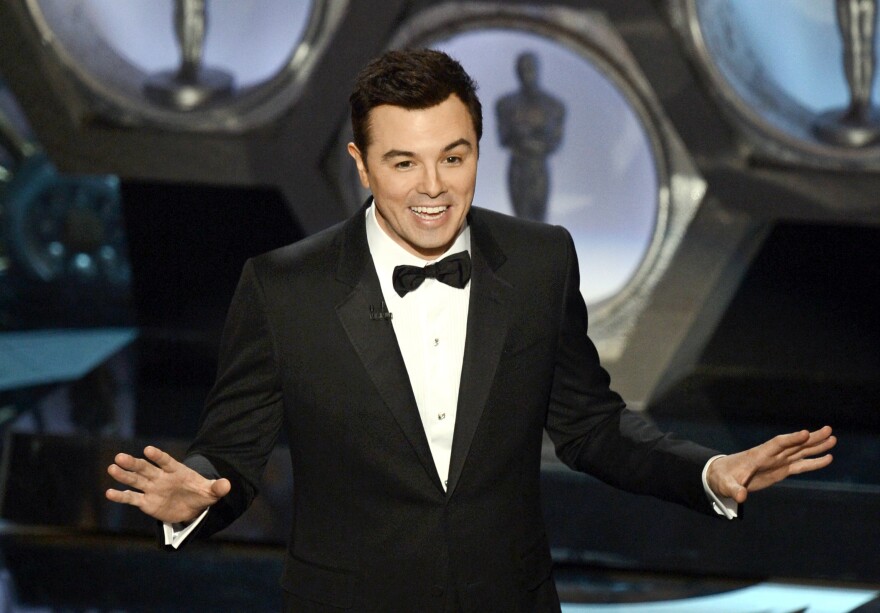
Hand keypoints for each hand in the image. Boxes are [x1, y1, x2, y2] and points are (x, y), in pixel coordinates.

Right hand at [105, 445, 230, 523]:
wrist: (193, 506)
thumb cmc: (201, 494)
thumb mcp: (212, 492)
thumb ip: (218, 487)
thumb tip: (228, 484)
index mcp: (177, 471)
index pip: (166, 461)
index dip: (157, 456)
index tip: (148, 450)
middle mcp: (161, 478)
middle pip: (146, 468)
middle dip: (133, 463)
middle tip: (119, 457)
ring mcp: (153, 489)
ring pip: (136, 481)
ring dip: (124, 475)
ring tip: (111, 468)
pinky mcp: (147, 502)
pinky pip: (133, 498)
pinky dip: (121, 496)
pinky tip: (109, 493)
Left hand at [706, 426, 835, 503]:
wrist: (722, 476)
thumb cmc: (723, 477)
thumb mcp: (726, 484)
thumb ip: (734, 489)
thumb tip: (741, 497)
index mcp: (759, 455)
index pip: (778, 443)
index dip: (791, 439)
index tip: (805, 433)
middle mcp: (771, 455)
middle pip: (794, 444)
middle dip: (810, 438)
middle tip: (828, 430)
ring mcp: (777, 462)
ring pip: (800, 452)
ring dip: (816, 446)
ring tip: (833, 439)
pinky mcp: (781, 470)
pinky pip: (800, 465)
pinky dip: (814, 462)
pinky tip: (828, 458)